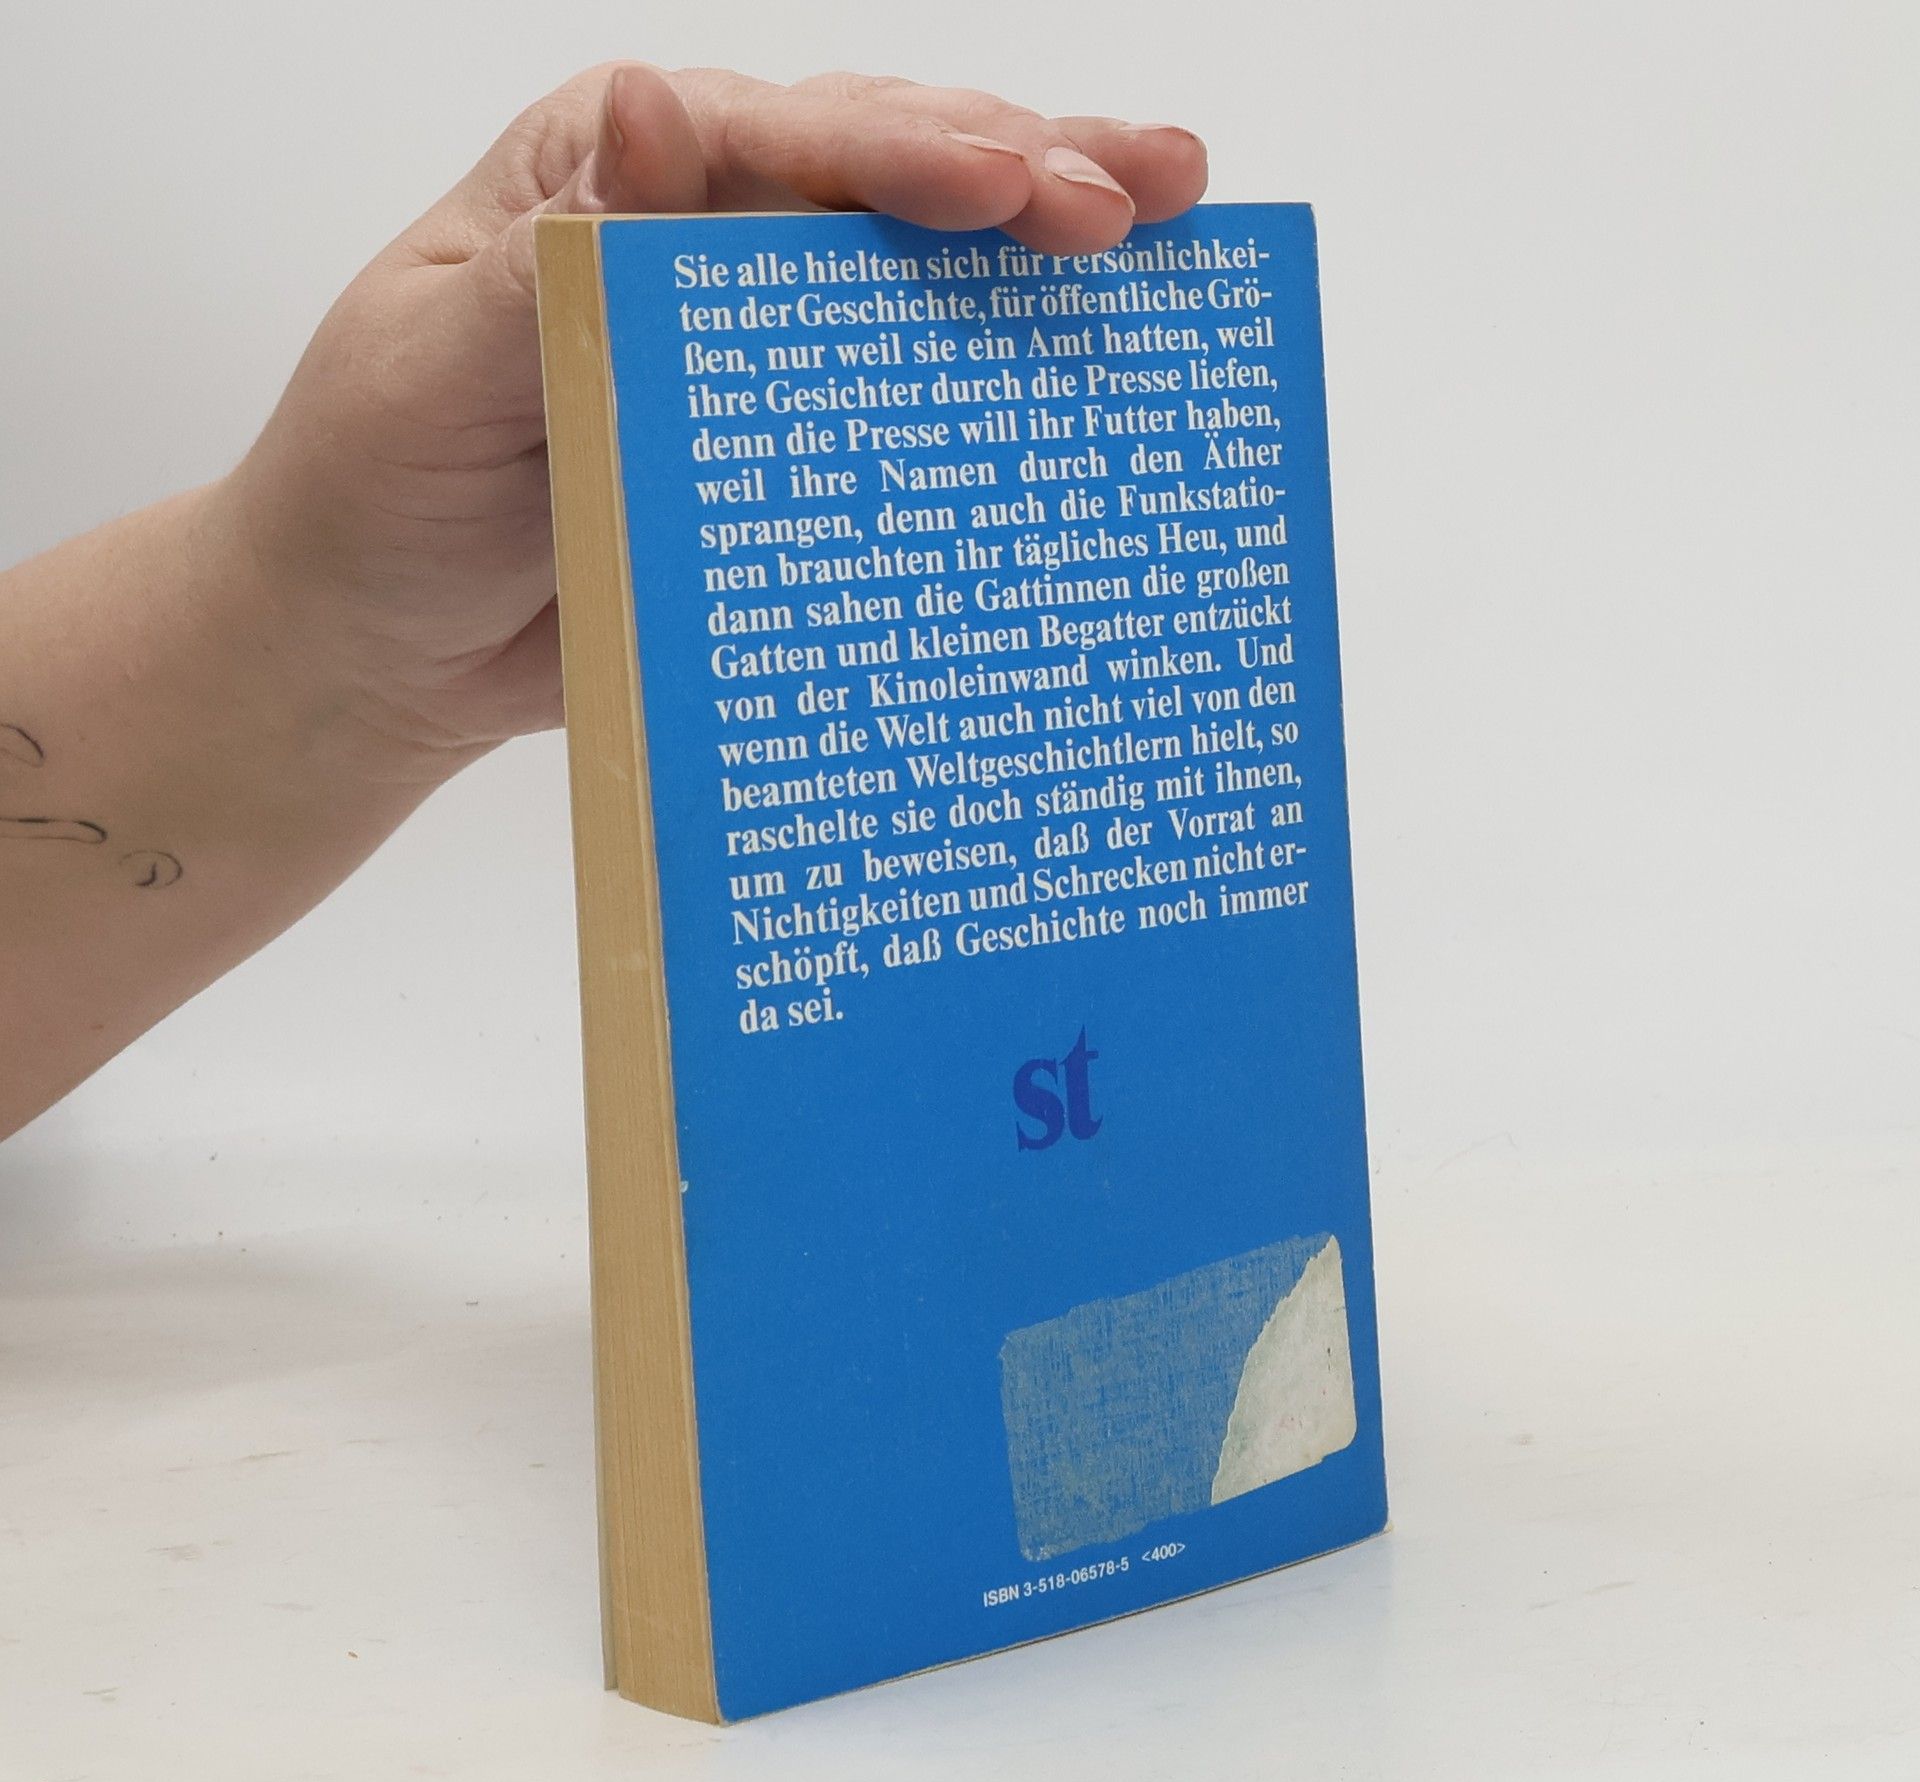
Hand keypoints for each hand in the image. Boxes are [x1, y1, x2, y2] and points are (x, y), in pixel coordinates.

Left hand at [222, 65, 1208, 774]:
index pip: (787, 140)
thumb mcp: (439, 364)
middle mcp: (710, 243)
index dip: (914, 156)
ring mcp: (764, 357)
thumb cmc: (377, 488)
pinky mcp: (795, 463)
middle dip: (1034, 173)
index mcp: (617, 174)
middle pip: (892, 180)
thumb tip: (657, 110)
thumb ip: (557, 261)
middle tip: (1158, 194)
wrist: (377, 651)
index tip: (1022, 188)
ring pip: (924, 283)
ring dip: (1047, 259)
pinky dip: (1003, 395)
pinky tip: (1097, 382)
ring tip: (1178, 232)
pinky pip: (909, 415)